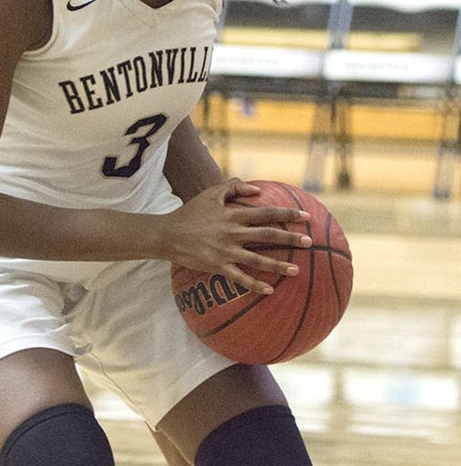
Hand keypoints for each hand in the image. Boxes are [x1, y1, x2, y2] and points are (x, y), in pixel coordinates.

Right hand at [164, 178, 311, 294]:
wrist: (168, 234)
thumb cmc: (190, 212)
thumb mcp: (210, 194)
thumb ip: (233, 186)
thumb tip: (257, 189)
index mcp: (232, 214)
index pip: (265, 212)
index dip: (286, 214)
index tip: (306, 217)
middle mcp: (232, 232)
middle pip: (267, 234)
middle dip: (290, 238)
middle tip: (309, 242)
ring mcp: (226, 251)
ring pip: (258, 259)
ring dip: (278, 265)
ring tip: (297, 270)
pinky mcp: (218, 266)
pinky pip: (241, 278)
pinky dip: (256, 285)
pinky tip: (270, 291)